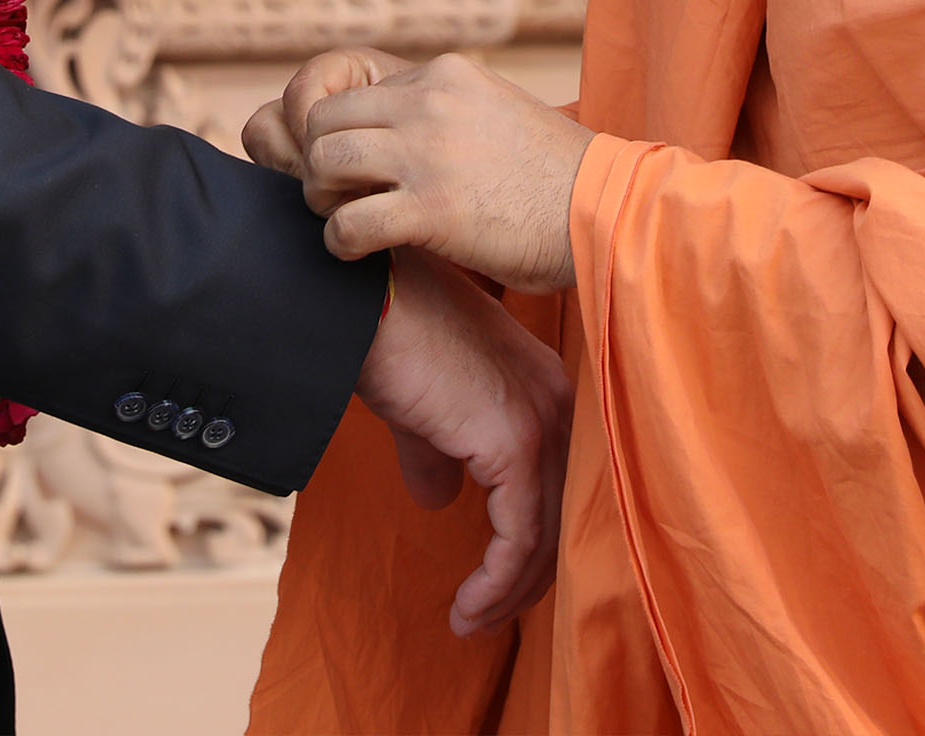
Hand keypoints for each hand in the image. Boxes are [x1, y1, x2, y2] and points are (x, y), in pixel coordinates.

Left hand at [267, 52, 593, 293]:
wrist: (605, 211)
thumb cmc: (555, 177)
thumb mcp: (499, 111)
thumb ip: (449, 109)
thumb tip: (404, 128)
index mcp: (446, 75)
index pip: (356, 92)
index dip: (347, 135)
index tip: (360, 170)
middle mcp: (430, 102)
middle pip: (325, 119)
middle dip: (320, 162)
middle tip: (339, 196)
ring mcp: (428, 153)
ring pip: (325, 161)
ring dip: (323, 198)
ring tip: (346, 220)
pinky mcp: (431, 210)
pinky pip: (347, 223)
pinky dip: (341, 242)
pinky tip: (362, 252)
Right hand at [351, 249, 572, 635]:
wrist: (362, 302)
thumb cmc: (385, 336)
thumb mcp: (422, 405)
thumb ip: (438, 451)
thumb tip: (438, 498)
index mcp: (542, 385)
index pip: (557, 480)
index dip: (531, 538)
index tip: (495, 581)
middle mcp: (557, 400)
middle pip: (562, 513)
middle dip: (524, 576)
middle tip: (482, 614)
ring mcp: (541, 420)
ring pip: (545, 537)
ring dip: (507, 592)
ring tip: (469, 622)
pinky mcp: (515, 443)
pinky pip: (521, 539)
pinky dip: (496, 585)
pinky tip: (466, 609)